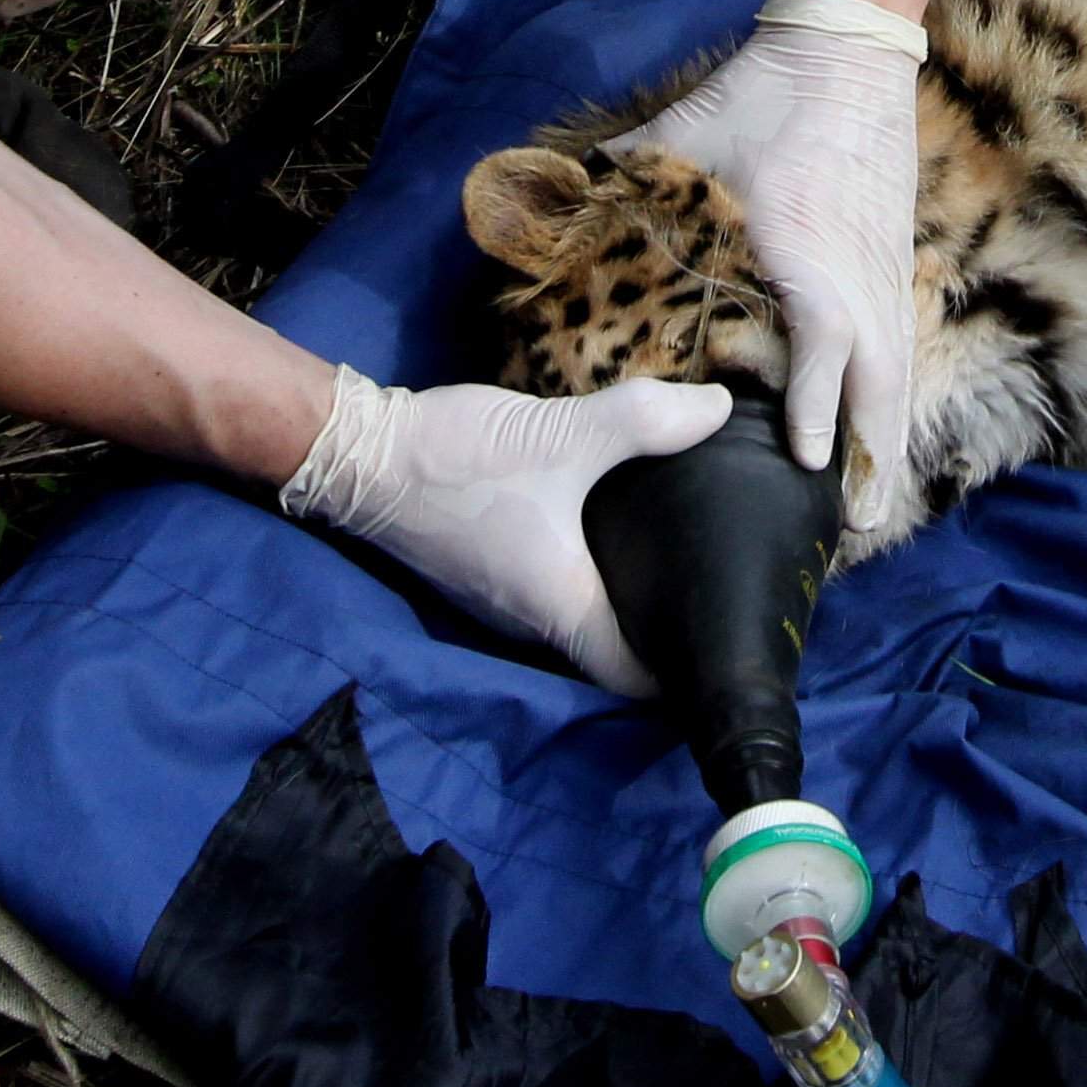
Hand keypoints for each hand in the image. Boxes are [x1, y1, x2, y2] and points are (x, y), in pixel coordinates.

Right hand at [279, 363, 732, 694]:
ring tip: (678, 557)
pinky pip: (553, 589)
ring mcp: (503, 602)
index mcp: (560, 610)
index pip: (635, 678)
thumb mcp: (561, 434)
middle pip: (613, 650)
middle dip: (662, 630)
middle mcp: (532, 623)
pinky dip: (587, 573)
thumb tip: (723, 408)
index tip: (728, 645)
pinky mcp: (486, 571)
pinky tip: (611, 528)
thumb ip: (644, 421)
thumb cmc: (458, 461)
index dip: (683, 673)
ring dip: (622, 598)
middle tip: (719, 589)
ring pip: (581, 619)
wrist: (358, 452)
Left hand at [607, 0, 925, 516]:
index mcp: (803, 247)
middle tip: (857, 524)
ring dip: (888, 435)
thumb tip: (540, 199)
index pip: (821, 344)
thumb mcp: (684, 136)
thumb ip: (620, 176)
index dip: (814, 406)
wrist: (850, 48)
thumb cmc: (762, 95)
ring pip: (900, 368)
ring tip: (874, 501)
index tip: (802, 462)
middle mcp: (856, 270)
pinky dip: (897, 394)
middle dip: (869, 454)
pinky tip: (885, 429)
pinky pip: (905, 342)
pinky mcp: (899, 259)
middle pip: (880, 380)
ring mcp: (885, 267)